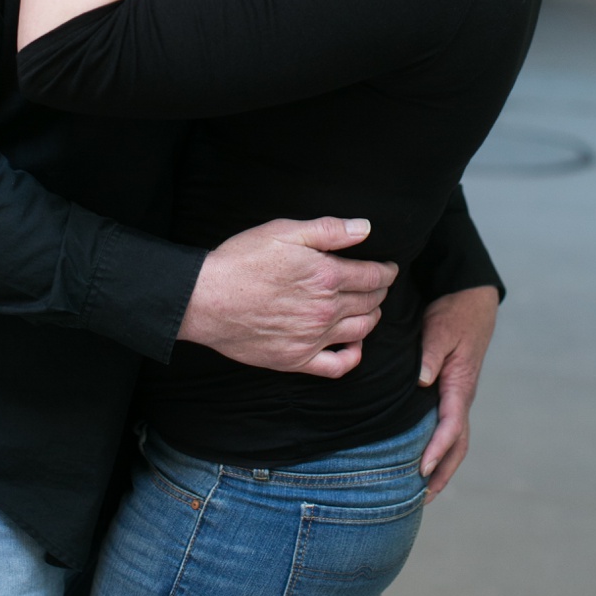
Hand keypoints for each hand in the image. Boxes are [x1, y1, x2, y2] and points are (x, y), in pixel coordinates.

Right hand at [177, 217, 397, 379]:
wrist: (206, 299)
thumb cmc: (242, 260)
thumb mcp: (284, 231)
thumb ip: (329, 230)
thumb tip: (365, 229)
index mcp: (326, 276)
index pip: (373, 276)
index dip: (387, 271)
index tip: (389, 268)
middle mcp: (325, 310)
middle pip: (370, 303)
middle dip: (381, 292)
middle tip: (379, 285)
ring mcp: (313, 339)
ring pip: (361, 331)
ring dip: (372, 318)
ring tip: (370, 308)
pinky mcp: (297, 360)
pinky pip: (338, 366)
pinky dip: (353, 357)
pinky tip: (354, 346)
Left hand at [417, 284, 498, 498]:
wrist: (471, 301)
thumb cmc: (453, 314)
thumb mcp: (440, 329)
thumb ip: (432, 355)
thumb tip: (423, 382)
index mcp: (460, 384)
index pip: (451, 426)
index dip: (438, 450)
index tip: (423, 470)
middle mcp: (463, 395)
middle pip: (458, 443)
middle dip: (443, 472)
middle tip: (423, 498)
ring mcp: (460, 395)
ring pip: (456, 438)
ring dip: (444, 464)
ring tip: (424, 490)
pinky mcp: (454, 390)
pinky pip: (450, 425)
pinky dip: (442, 446)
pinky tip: (426, 456)